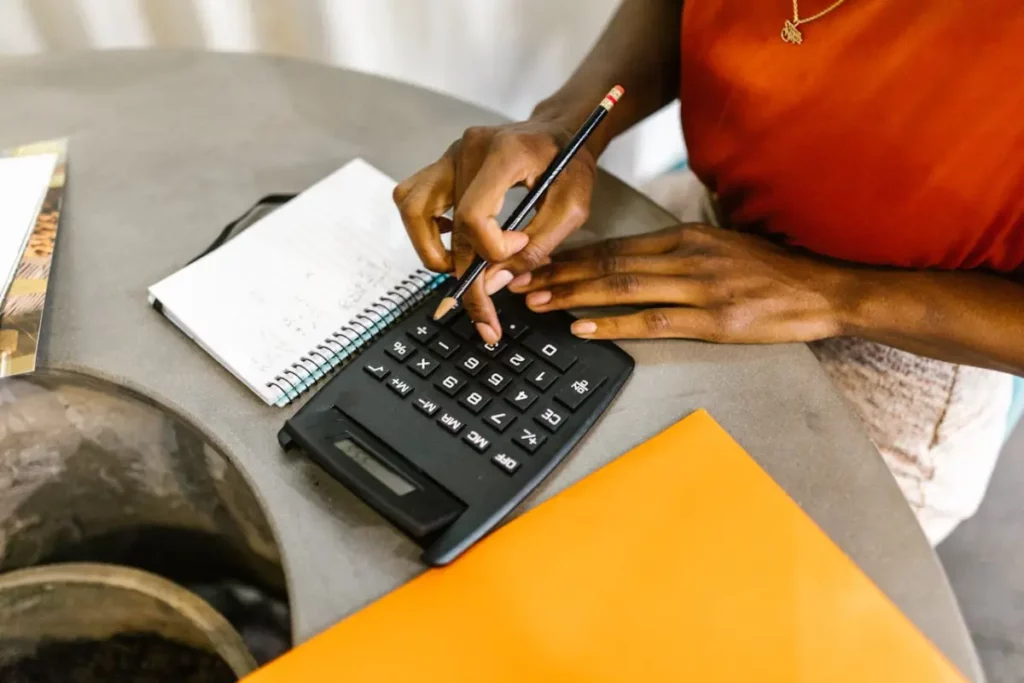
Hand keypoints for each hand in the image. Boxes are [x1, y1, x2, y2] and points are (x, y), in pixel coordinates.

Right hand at [392, 119, 596, 342]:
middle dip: (466, 277)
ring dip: (430, 250)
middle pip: (449, 225)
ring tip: (459, 274)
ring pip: (413, 209)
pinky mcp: (443, 164)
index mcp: (504, 154)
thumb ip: (536, 247)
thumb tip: (494, 284)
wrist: (561, 130)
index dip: (491, 248)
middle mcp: (468, 150)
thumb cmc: (569, 164)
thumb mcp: (572, 208)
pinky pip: (413, 199)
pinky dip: (425, 228)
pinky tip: (453, 241)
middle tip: (484, 315)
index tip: (517, 248)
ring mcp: (450, 154)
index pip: (473, 215)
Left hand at [508, 224, 849, 342]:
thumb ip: (678, 251)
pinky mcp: (715, 321)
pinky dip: (614, 325)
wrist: (824, 290)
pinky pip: (655, 322)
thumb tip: (631, 261)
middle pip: (610, 264)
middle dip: (558, 273)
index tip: (537, 262)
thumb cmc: (771, 270)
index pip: (615, 245)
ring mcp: (701, 288)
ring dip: (574, 296)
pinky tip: (584, 328)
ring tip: (538, 302)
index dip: (570, 255)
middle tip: (518, 281)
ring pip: (623, 288)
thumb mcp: (722, 245)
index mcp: (687, 236)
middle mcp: (688, 256)